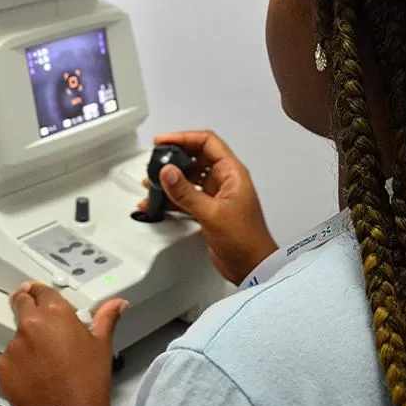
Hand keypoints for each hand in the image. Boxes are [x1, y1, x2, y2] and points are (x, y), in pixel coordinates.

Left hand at [0, 282, 126, 405]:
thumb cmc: (87, 385)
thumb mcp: (101, 345)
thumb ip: (106, 318)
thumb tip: (117, 305)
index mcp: (56, 313)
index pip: (41, 290)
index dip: (41, 292)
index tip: (40, 294)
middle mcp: (31, 325)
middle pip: (21, 303)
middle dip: (27, 306)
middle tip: (38, 320)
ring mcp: (14, 346)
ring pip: (15, 334)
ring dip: (25, 340)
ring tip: (44, 359)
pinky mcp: (3, 366)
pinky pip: (8, 357)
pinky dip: (18, 362)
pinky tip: (35, 374)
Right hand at [138, 131, 277, 284]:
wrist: (252, 267)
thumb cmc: (246, 240)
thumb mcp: (212, 213)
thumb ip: (186, 192)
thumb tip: (168, 173)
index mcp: (232, 173)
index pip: (206, 142)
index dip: (183, 138)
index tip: (163, 142)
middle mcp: (224, 180)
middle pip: (195, 157)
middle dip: (173, 158)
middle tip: (155, 162)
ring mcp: (215, 195)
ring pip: (188, 177)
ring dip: (170, 178)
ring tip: (153, 181)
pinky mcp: (208, 210)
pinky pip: (186, 196)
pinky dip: (171, 197)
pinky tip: (158, 202)